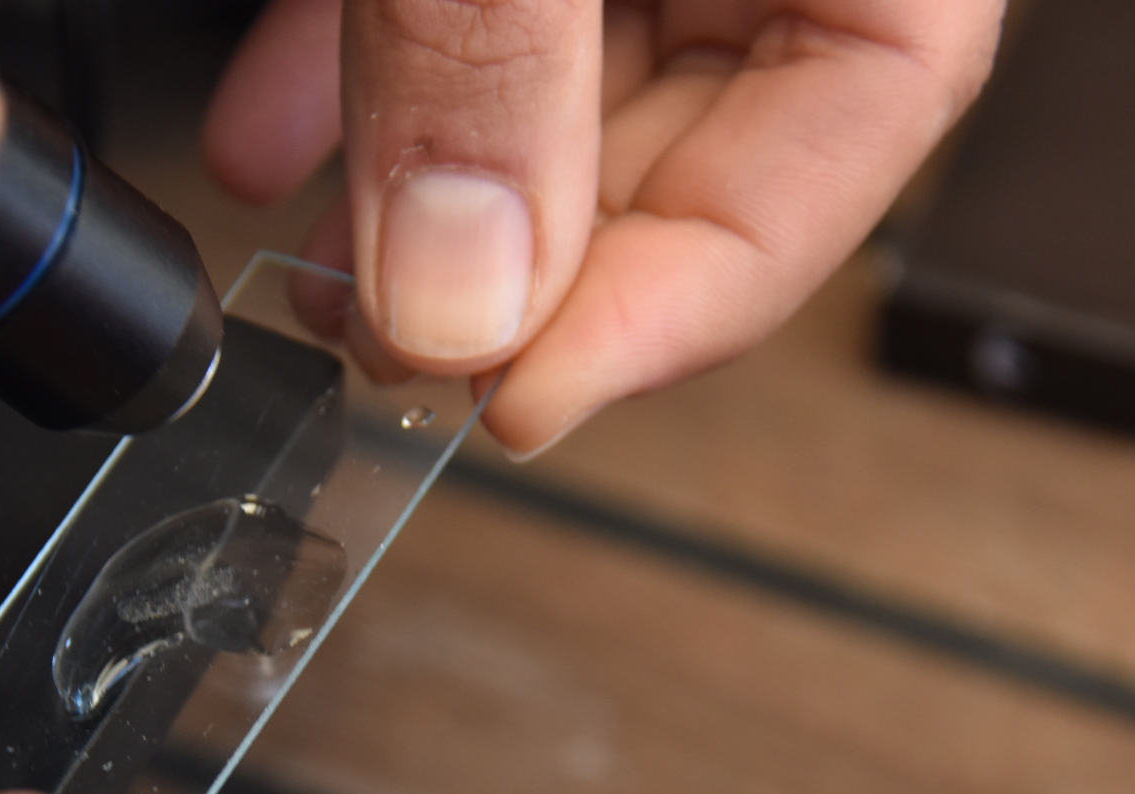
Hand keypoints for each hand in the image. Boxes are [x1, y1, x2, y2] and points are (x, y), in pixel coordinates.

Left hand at [205, 0, 1003, 454]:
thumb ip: (493, 52)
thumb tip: (461, 294)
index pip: (860, 121)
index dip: (686, 297)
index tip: (524, 399)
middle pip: (697, 127)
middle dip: (522, 264)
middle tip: (401, 347)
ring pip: (563, 74)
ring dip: (426, 192)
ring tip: (329, 270)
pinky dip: (366, 70)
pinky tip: (274, 135)